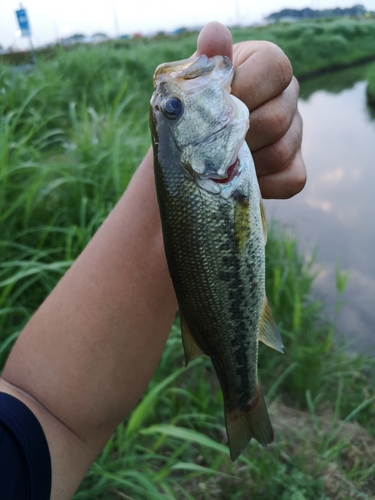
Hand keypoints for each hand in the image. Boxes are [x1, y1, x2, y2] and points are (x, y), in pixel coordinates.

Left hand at [197, 22, 305, 198]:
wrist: (191, 148)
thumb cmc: (193, 110)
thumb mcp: (194, 85)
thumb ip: (207, 61)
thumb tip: (214, 33)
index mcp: (267, 65)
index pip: (276, 69)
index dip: (245, 91)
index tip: (216, 107)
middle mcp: (288, 97)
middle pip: (277, 118)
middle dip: (237, 135)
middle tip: (209, 143)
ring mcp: (296, 134)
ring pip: (281, 152)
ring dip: (244, 163)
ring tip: (218, 162)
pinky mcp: (294, 168)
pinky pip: (290, 179)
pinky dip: (262, 185)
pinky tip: (238, 179)